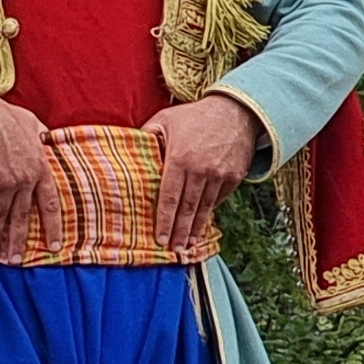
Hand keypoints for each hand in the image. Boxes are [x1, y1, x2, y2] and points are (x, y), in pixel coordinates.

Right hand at [0, 96, 52, 254]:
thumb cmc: (4, 116)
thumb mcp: (31, 122)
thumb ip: (40, 134)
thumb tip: (46, 136)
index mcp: (40, 169)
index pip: (50, 205)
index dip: (52, 227)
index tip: (53, 246)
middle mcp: (24, 182)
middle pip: (22, 218)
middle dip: (19, 241)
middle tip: (17, 261)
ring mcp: (4, 185)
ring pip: (0, 218)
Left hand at [147, 92, 260, 253]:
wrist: (235, 112)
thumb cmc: (194, 116)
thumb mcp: (165, 120)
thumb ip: (146, 137)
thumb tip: (128, 153)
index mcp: (179, 158)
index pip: (169, 196)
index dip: (164, 220)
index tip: (160, 239)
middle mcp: (201, 170)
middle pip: (188, 208)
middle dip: (180, 232)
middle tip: (174, 251)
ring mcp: (220, 175)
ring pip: (205, 208)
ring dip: (196, 228)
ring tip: (188, 245)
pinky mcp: (234, 177)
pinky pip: (219, 199)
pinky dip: (210, 213)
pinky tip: (202, 224)